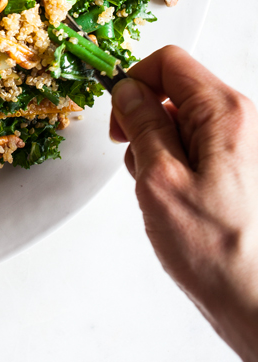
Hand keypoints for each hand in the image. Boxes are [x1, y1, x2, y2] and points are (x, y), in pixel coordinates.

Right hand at [109, 45, 257, 361]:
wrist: (253, 299)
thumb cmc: (217, 250)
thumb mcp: (160, 178)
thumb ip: (142, 124)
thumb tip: (127, 90)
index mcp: (224, 112)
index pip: (169, 62)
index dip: (134, 82)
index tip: (118, 117)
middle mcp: (238, 120)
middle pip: (173, 89)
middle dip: (143, 120)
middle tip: (138, 161)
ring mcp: (238, 144)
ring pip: (178, 121)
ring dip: (155, 148)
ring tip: (160, 190)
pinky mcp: (234, 167)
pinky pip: (189, 147)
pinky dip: (170, 165)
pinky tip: (173, 199)